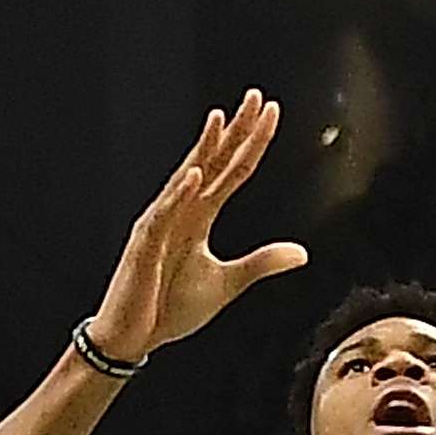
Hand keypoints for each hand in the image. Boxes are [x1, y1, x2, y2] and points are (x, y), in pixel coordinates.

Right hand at [87, 95, 309, 366]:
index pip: (232, 170)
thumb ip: (261, 263)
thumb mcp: (227, 284)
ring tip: (222, 120)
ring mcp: (161, 224)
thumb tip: (302, 253)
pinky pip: (164, 215)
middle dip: (234, 129)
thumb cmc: (170, 307)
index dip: (252, 142)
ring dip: (204, 149)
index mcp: (200, 216)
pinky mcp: (145, 245)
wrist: (133, 338)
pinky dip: (180, 195)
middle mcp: (181, 211)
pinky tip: (196, 175)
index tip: (272, 113)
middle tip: (255, 96)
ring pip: (187, 179)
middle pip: (212, 161)